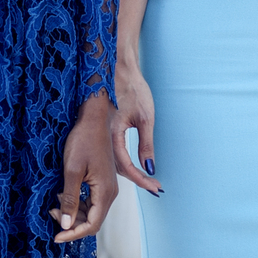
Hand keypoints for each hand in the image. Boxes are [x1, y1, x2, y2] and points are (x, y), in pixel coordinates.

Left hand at [54, 92, 117, 243]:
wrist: (93, 120)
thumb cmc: (83, 141)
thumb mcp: (72, 171)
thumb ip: (70, 200)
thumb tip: (66, 225)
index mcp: (105, 192)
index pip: (93, 225)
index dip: (74, 234)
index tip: (55, 237)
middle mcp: (110, 192)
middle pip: (94, 221)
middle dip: (72, 224)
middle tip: (51, 214)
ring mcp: (108, 187)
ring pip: (93, 212)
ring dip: (74, 214)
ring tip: (55, 205)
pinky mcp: (103, 181)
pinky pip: (92, 201)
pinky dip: (78, 204)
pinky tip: (63, 195)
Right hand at [110, 53, 162, 195]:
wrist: (118, 69)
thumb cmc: (133, 89)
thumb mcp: (145, 118)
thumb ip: (146, 144)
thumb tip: (149, 168)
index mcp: (113, 134)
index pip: (126, 165)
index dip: (140, 179)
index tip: (154, 187)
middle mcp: (104, 137)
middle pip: (118, 167)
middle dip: (137, 179)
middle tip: (154, 188)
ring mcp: (102, 133)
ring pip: (113, 161)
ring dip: (130, 172)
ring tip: (146, 180)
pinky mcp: (104, 130)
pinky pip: (112, 151)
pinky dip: (122, 161)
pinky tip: (132, 165)